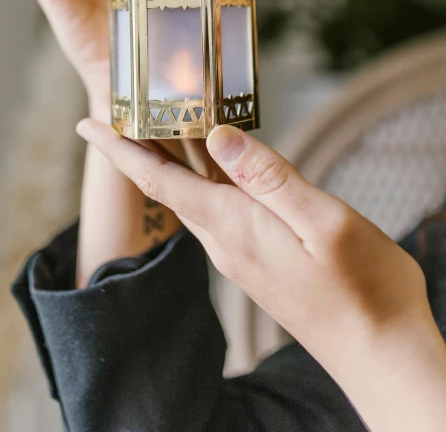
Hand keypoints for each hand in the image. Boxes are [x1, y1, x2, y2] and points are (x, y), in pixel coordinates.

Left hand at [76, 120, 445, 431]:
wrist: (379, 353)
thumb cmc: (362, 290)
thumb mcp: (322, 222)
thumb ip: (269, 178)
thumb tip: (219, 137)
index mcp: (235, 226)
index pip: (159, 180)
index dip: (120, 149)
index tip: (87, 125)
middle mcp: (227, 242)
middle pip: (168, 186)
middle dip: (139, 149)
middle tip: (121, 112)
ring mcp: (241, 256)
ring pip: (193, 197)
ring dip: (170, 163)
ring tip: (161, 128)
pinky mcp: (259, 263)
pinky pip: (218, 211)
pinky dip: (204, 180)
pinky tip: (218, 167)